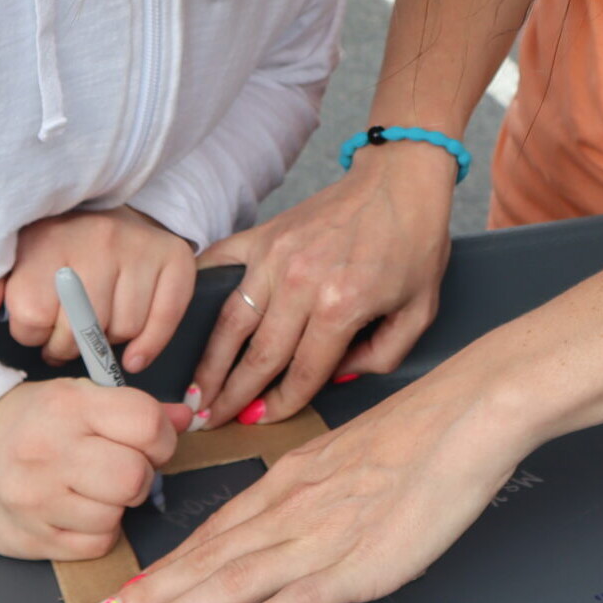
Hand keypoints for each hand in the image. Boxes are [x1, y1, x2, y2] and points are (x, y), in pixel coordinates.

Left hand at [0, 208, 196, 371]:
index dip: (31, 332)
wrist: (114, 204)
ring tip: (98, 326)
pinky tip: (133, 354)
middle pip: (79, 331)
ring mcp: (139, 248)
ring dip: (108, 341)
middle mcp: (97, 241)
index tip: (38, 324)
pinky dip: (149, 345)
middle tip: (68, 335)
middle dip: (68, 345)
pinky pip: (164, 319)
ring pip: (122, 329)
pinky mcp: (174, 258)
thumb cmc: (59, 242)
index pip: (31, 317)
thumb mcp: (18, 257)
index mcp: (50, 241)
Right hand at [0, 378, 191, 560]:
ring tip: (94, 489)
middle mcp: (51, 451)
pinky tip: (80, 512)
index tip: (152, 442)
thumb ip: (138, 408)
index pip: (145, 423)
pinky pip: (95, 546)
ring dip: (117, 506)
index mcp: (69, 405)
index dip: (162, 437)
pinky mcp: (32, 538)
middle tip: (123, 469)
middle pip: (134, 477)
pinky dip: (98, 532)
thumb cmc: (34, 422)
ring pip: (116, 516)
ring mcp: (37, 499)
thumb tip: (187, 419)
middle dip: (141, 475)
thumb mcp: (81, 397)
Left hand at [82, 368, 522, 602]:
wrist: (468, 414)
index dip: (165, 566)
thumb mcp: (348, 455)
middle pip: (209, 558)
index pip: (214, 531)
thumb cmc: (420, 432)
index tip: (125, 591)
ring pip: (237, 579)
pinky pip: (304, 596)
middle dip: (150, 597)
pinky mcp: (363, 562)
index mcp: (291, 481)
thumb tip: (281, 521)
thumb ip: (312, 490)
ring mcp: (326, 536)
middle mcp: (295, 508)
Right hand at [187, 141, 453, 427]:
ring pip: (231, 322)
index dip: (280, 405)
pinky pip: (221, 265)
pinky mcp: (264, 233)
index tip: (260, 421)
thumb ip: (381, 356)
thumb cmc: (414, 243)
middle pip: (258, 355)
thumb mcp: (419, 311)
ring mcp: (275, 255)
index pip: (301, 373)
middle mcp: (300, 283)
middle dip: (231, 396)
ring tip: (195, 389)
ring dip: (209, 361)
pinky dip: (200, 291)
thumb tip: (335, 376)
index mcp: (340, 306)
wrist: (401, 180)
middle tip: (208, 422)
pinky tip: (183, 317)